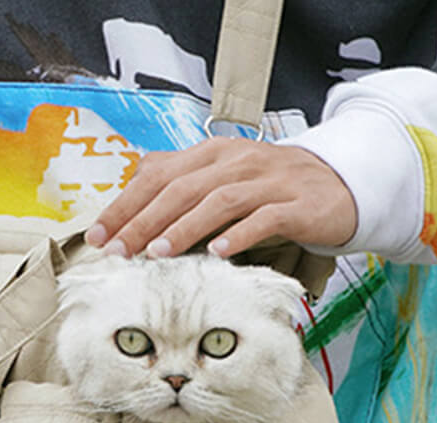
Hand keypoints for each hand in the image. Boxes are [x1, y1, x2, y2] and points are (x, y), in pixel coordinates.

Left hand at [84, 137, 357, 258]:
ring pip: (219, 202)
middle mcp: (238, 161)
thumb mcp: (222, 175)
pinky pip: (265, 219)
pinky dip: (239, 235)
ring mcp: (270, 181)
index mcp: (213, 154)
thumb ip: (180, 176)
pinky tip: (218, 253)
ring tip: (156, 253)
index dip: (124, 206)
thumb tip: (134, 179)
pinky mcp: (297, 204)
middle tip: (117, 251)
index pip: (157, 177)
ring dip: (184, 228)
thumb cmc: (269, 188)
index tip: (97, 236)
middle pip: (181, 189)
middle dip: (143, 222)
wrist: (339, 185)